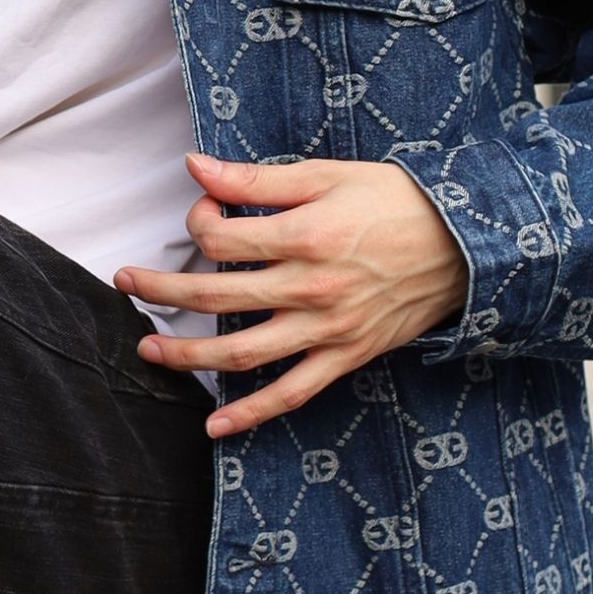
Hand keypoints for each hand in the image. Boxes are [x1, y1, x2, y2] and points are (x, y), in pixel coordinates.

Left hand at [116, 154, 467, 442]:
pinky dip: (252, 415)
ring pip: (243, 353)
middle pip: (216, 295)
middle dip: (162, 289)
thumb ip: (256, 180)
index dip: (198, 222)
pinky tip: (215, 426)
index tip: (203, 213)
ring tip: (150, 349)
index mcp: (304, 236)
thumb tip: (195, 167)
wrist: (466, 245)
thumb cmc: (395, 201)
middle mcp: (311, 288)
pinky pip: (292, 395)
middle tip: (127, 283)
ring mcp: (327, 329)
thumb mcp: (326, 176)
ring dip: (189, 355)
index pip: (221, 239)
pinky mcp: (345, 357)